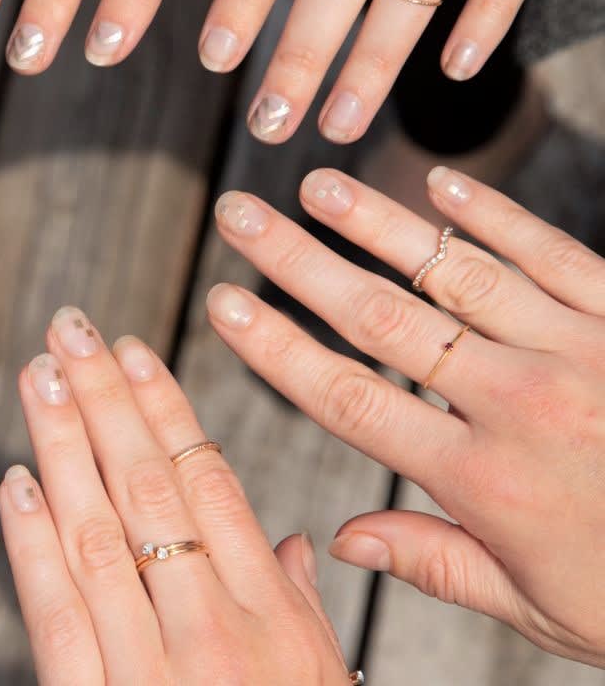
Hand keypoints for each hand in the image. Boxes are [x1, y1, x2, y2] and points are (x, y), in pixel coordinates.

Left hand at [0, 309, 353, 684]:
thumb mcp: (322, 683)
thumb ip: (300, 605)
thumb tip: (289, 538)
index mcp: (270, 612)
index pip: (208, 480)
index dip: (165, 407)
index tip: (132, 348)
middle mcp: (213, 628)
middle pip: (147, 487)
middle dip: (104, 398)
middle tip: (70, 330)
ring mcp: (153, 670)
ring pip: (98, 532)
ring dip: (62, 446)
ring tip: (40, 377)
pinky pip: (60, 617)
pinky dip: (33, 545)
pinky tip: (16, 483)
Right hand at [209, 170, 604, 666]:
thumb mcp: (538, 608)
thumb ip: (435, 563)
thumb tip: (345, 538)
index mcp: (487, 481)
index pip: (350, 400)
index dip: (278, 348)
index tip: (225, 305)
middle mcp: (521, 404)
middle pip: (382, 319)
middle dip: (297, 261)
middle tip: (242, 216)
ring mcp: (577, 351)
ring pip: (455, 275)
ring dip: (378, 225)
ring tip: (318, 186)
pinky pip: (552, 255)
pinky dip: (495, 217)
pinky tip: (442, 186)